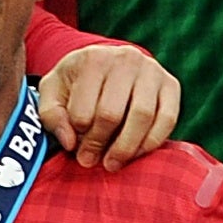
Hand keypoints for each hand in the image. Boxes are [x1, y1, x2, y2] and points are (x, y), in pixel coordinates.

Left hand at [35, 43, 180, 169]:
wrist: (107, 64)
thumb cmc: (76, 83)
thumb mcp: (52, 92)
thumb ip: (51, 116)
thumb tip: (70, 142)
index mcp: (94, 59)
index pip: (83, 111)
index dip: (77, 137)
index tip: (73, 148)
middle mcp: (126, 59)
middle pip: (112, 115)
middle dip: (98, 145)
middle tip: (89, 161)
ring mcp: (152, 70)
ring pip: (142, 117)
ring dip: (125, 148)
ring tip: (111, 164)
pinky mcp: (171, 85)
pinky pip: (167, 119)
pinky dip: (152, 142)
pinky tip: (135, 154)